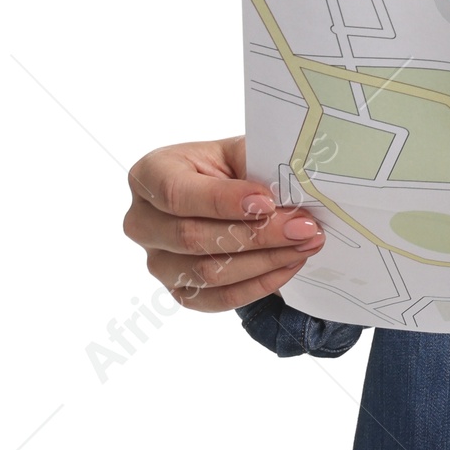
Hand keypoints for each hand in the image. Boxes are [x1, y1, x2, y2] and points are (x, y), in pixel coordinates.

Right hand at [123, 135, 324, 312]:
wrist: (230, 193)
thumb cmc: (231, 166)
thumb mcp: (239, 150)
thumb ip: (256, 164)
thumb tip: (290, 187)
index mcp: (150, 175)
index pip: (177, 193)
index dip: (222, 201)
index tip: (267, 202)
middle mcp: (143, 222)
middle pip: (192, 238)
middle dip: (256, 234)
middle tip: (304, 227)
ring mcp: (157, 261)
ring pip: (207, 273)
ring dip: (265, 261)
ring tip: (306, 244)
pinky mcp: (178, 290)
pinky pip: (218, 299)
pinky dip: (259, 284)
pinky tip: (290, 264)